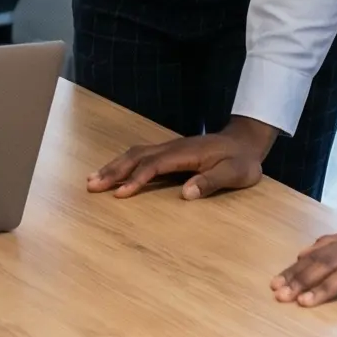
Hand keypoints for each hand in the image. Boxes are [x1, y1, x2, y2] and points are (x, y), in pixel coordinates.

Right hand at [86, 114, 278, 198]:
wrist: (245, 141)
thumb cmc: (242, 161)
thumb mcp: (235, 174)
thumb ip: (211, 182)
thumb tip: (186, 194)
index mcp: (186, 153)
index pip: (155, 165)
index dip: (136, 179)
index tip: (120, 194)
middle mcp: (173, 147)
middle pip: (137, 156)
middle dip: (113, 171)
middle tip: (91, 185)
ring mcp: (169, 148)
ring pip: (135, 154)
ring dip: (114, 166)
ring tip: (93, 179)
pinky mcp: (169, 152)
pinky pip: (141, 155)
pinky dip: (123, 163)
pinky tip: (113, 171)